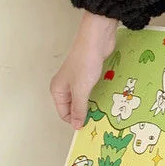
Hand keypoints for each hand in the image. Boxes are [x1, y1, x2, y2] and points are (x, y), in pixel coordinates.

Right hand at [50, 11, 117, 129]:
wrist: (97, 40)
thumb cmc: (85, 63)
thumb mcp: (81, 89)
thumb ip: (79, 108)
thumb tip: (76, 126)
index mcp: (58, 90)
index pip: (64, 113)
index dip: (75, 120)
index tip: (88, 126)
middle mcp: (66, 85)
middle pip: (74, 105)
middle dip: (84, 112)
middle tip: (98, 120)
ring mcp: (78, 78)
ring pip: (84, 97)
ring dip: (92, 103)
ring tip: (103, 111)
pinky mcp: (90, 72)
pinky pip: (92, 88)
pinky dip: (98, 93)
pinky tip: (106, 98)